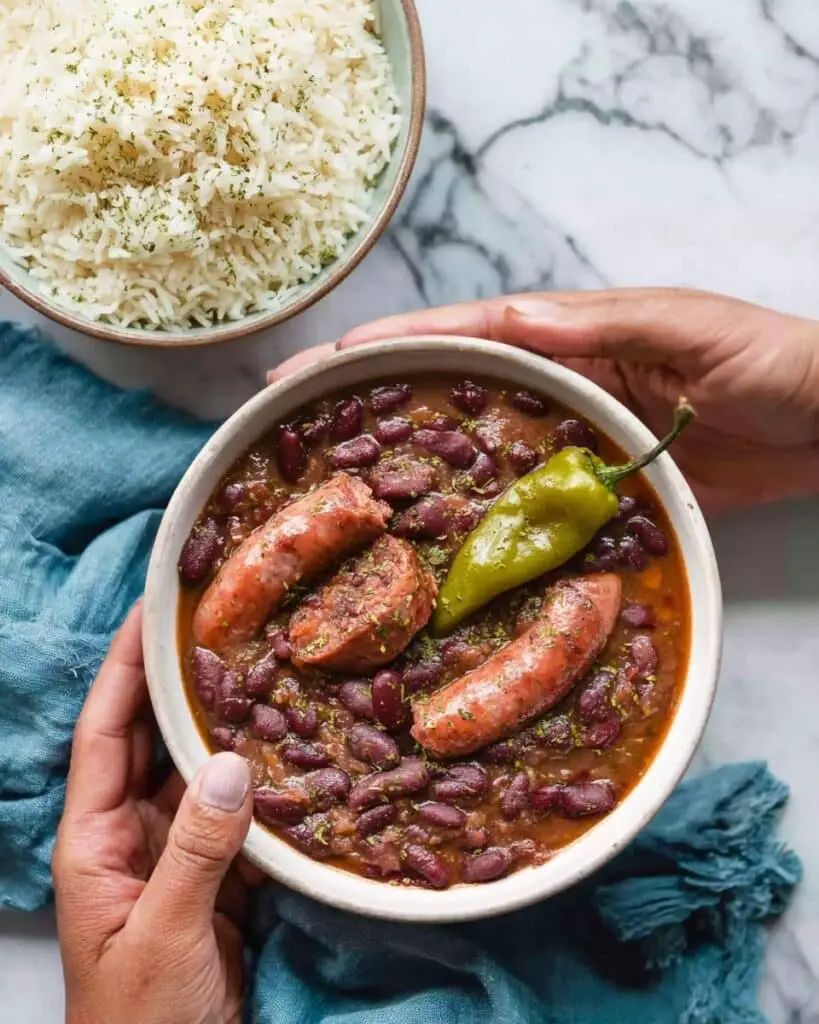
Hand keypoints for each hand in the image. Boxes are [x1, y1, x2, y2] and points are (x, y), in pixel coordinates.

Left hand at [53, 604, 253, 1023]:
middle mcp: (131, 837)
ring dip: (229, 731)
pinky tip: (293, 757)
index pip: (105, 734)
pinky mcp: (216, 882)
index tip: (151, 612)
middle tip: (221, 628)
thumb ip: (196, 850)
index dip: (125, 669)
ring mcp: (176, 857)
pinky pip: (241, 819)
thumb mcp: (162, 936)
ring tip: (265, 677)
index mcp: (95, 842)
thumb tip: (230, 765)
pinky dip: (265, 788)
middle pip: (154, 742)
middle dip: (181, 685)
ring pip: (202, 776)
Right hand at [270, 289, 818, 512]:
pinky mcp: (598, 493)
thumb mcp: (686, 325)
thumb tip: (513, 315)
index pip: (458, 335)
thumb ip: (603, 324)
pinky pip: (527, 507)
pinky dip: (481, 522)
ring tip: (343, 501)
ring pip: (475, 456)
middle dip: (371, 409)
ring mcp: (572, 444)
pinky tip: (441, 550)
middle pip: (447, 396)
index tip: (312, 368)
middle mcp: (556, 388)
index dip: (383, 349)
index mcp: (568, 336)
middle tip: (297, 434)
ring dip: (413, 473)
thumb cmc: (771, 359)